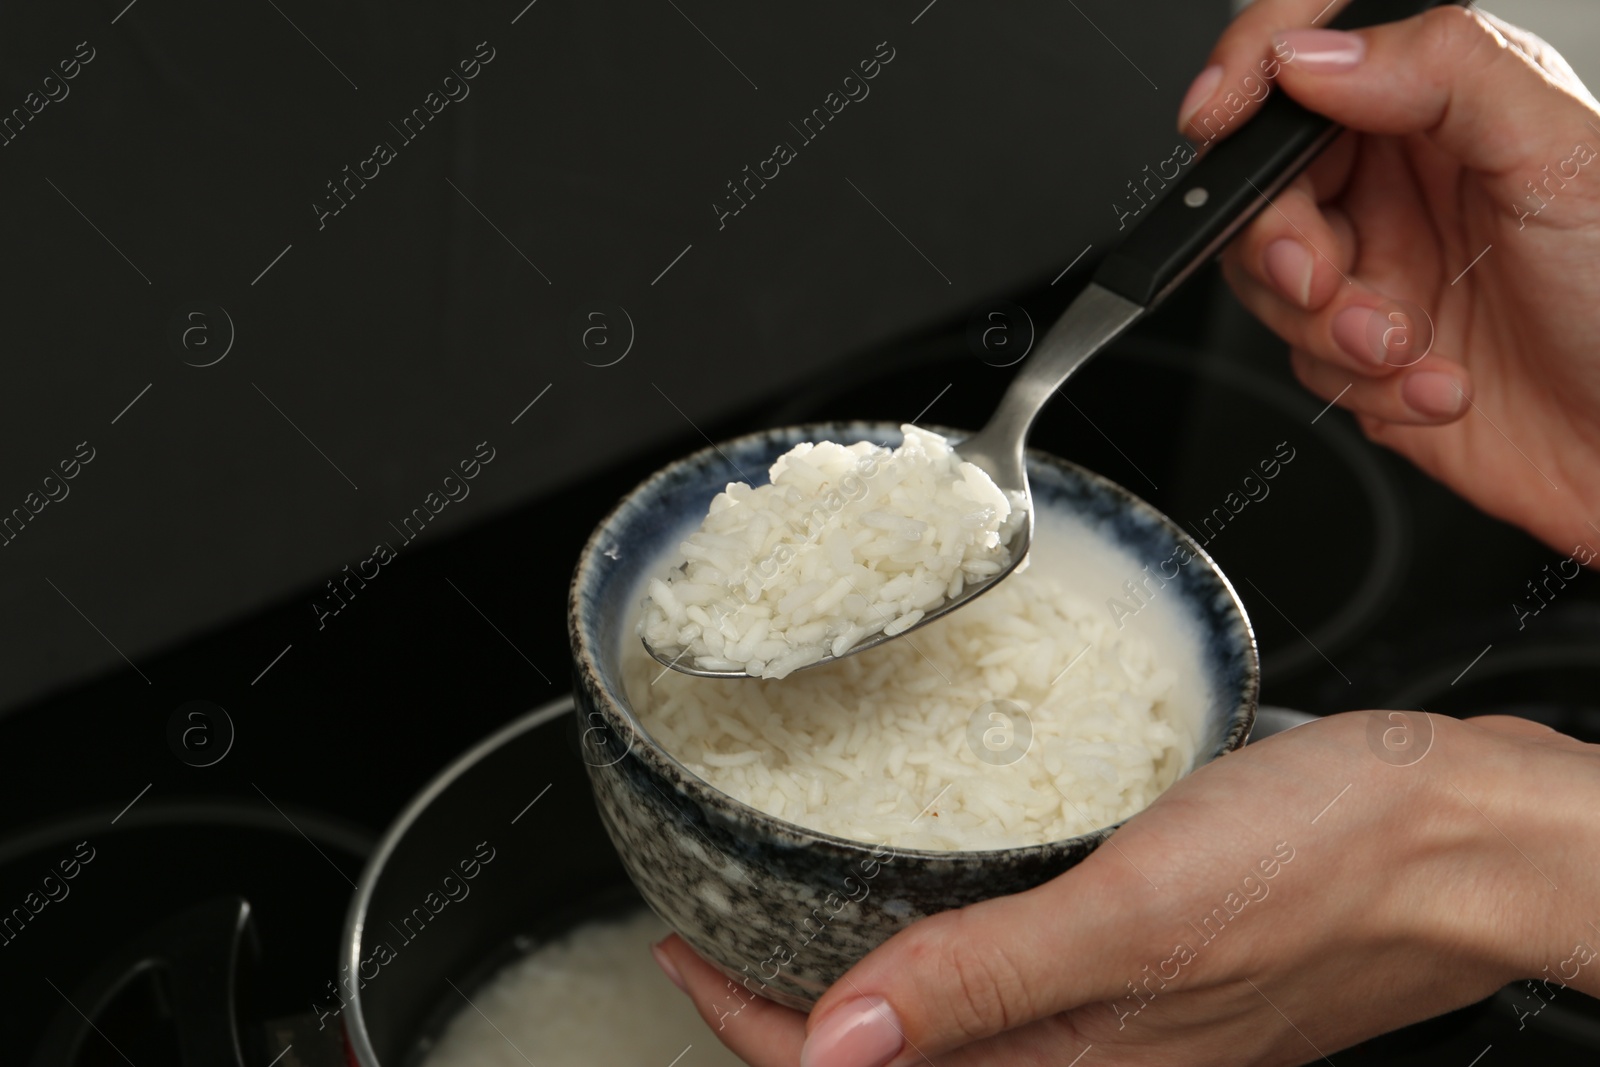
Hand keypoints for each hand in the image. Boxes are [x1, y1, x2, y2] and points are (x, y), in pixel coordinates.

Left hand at [655, 712, 1599, 1065]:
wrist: (1467, 840)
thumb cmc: (1334, 868)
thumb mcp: (1138, 915)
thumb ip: (985, 979)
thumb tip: (837, 1043)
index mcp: (1074, 1065)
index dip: (751, 1024)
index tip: (680, 955)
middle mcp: (1091, 1056)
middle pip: (896, 1053)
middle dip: (789, 1010)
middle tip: (715, 935)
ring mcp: (1125, 1016)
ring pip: (950, 1016)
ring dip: (864, 974)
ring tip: (793, 914)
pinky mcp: (1156, 967)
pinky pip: (1015, 973)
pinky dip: (947, 941)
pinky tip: (936, 888)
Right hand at [1199, 2, 1599, 555]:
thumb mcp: (1559, 155)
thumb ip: (1441, 73)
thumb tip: (1313, 55)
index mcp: (1444, 107)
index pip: (1310, 57)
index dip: (1248, 74)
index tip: (1217, 118)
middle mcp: (1401, 183)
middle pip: (1262, 184)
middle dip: (1281, 241)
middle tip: (1324, 276)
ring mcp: (1380, 270)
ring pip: (1269, 282)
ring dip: (1330, 328)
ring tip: (1407, 344)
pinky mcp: (1365, 357)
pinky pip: (1304, 364)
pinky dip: (1364, 386)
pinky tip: (1436, 384)